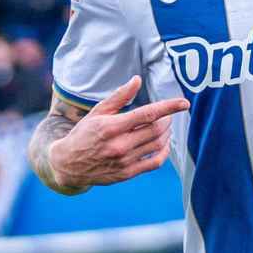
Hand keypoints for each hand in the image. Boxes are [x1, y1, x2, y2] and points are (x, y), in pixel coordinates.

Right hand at [48, 76, 188, 190]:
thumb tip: (137, 80)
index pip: (148, 114)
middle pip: (156, 130)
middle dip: (168, 120)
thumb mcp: (97, 112)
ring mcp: (124, 161)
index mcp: (112, 126)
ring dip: (167, 134)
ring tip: (164, 127)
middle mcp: (119, 145)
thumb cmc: (84, 133)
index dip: (169, 107)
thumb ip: (119, 96)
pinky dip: (164, 152)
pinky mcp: (127, 173)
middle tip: (167, 115)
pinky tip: (163, 144)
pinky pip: (155, 162)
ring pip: (158, 145)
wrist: (68, 164)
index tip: (184, 103)